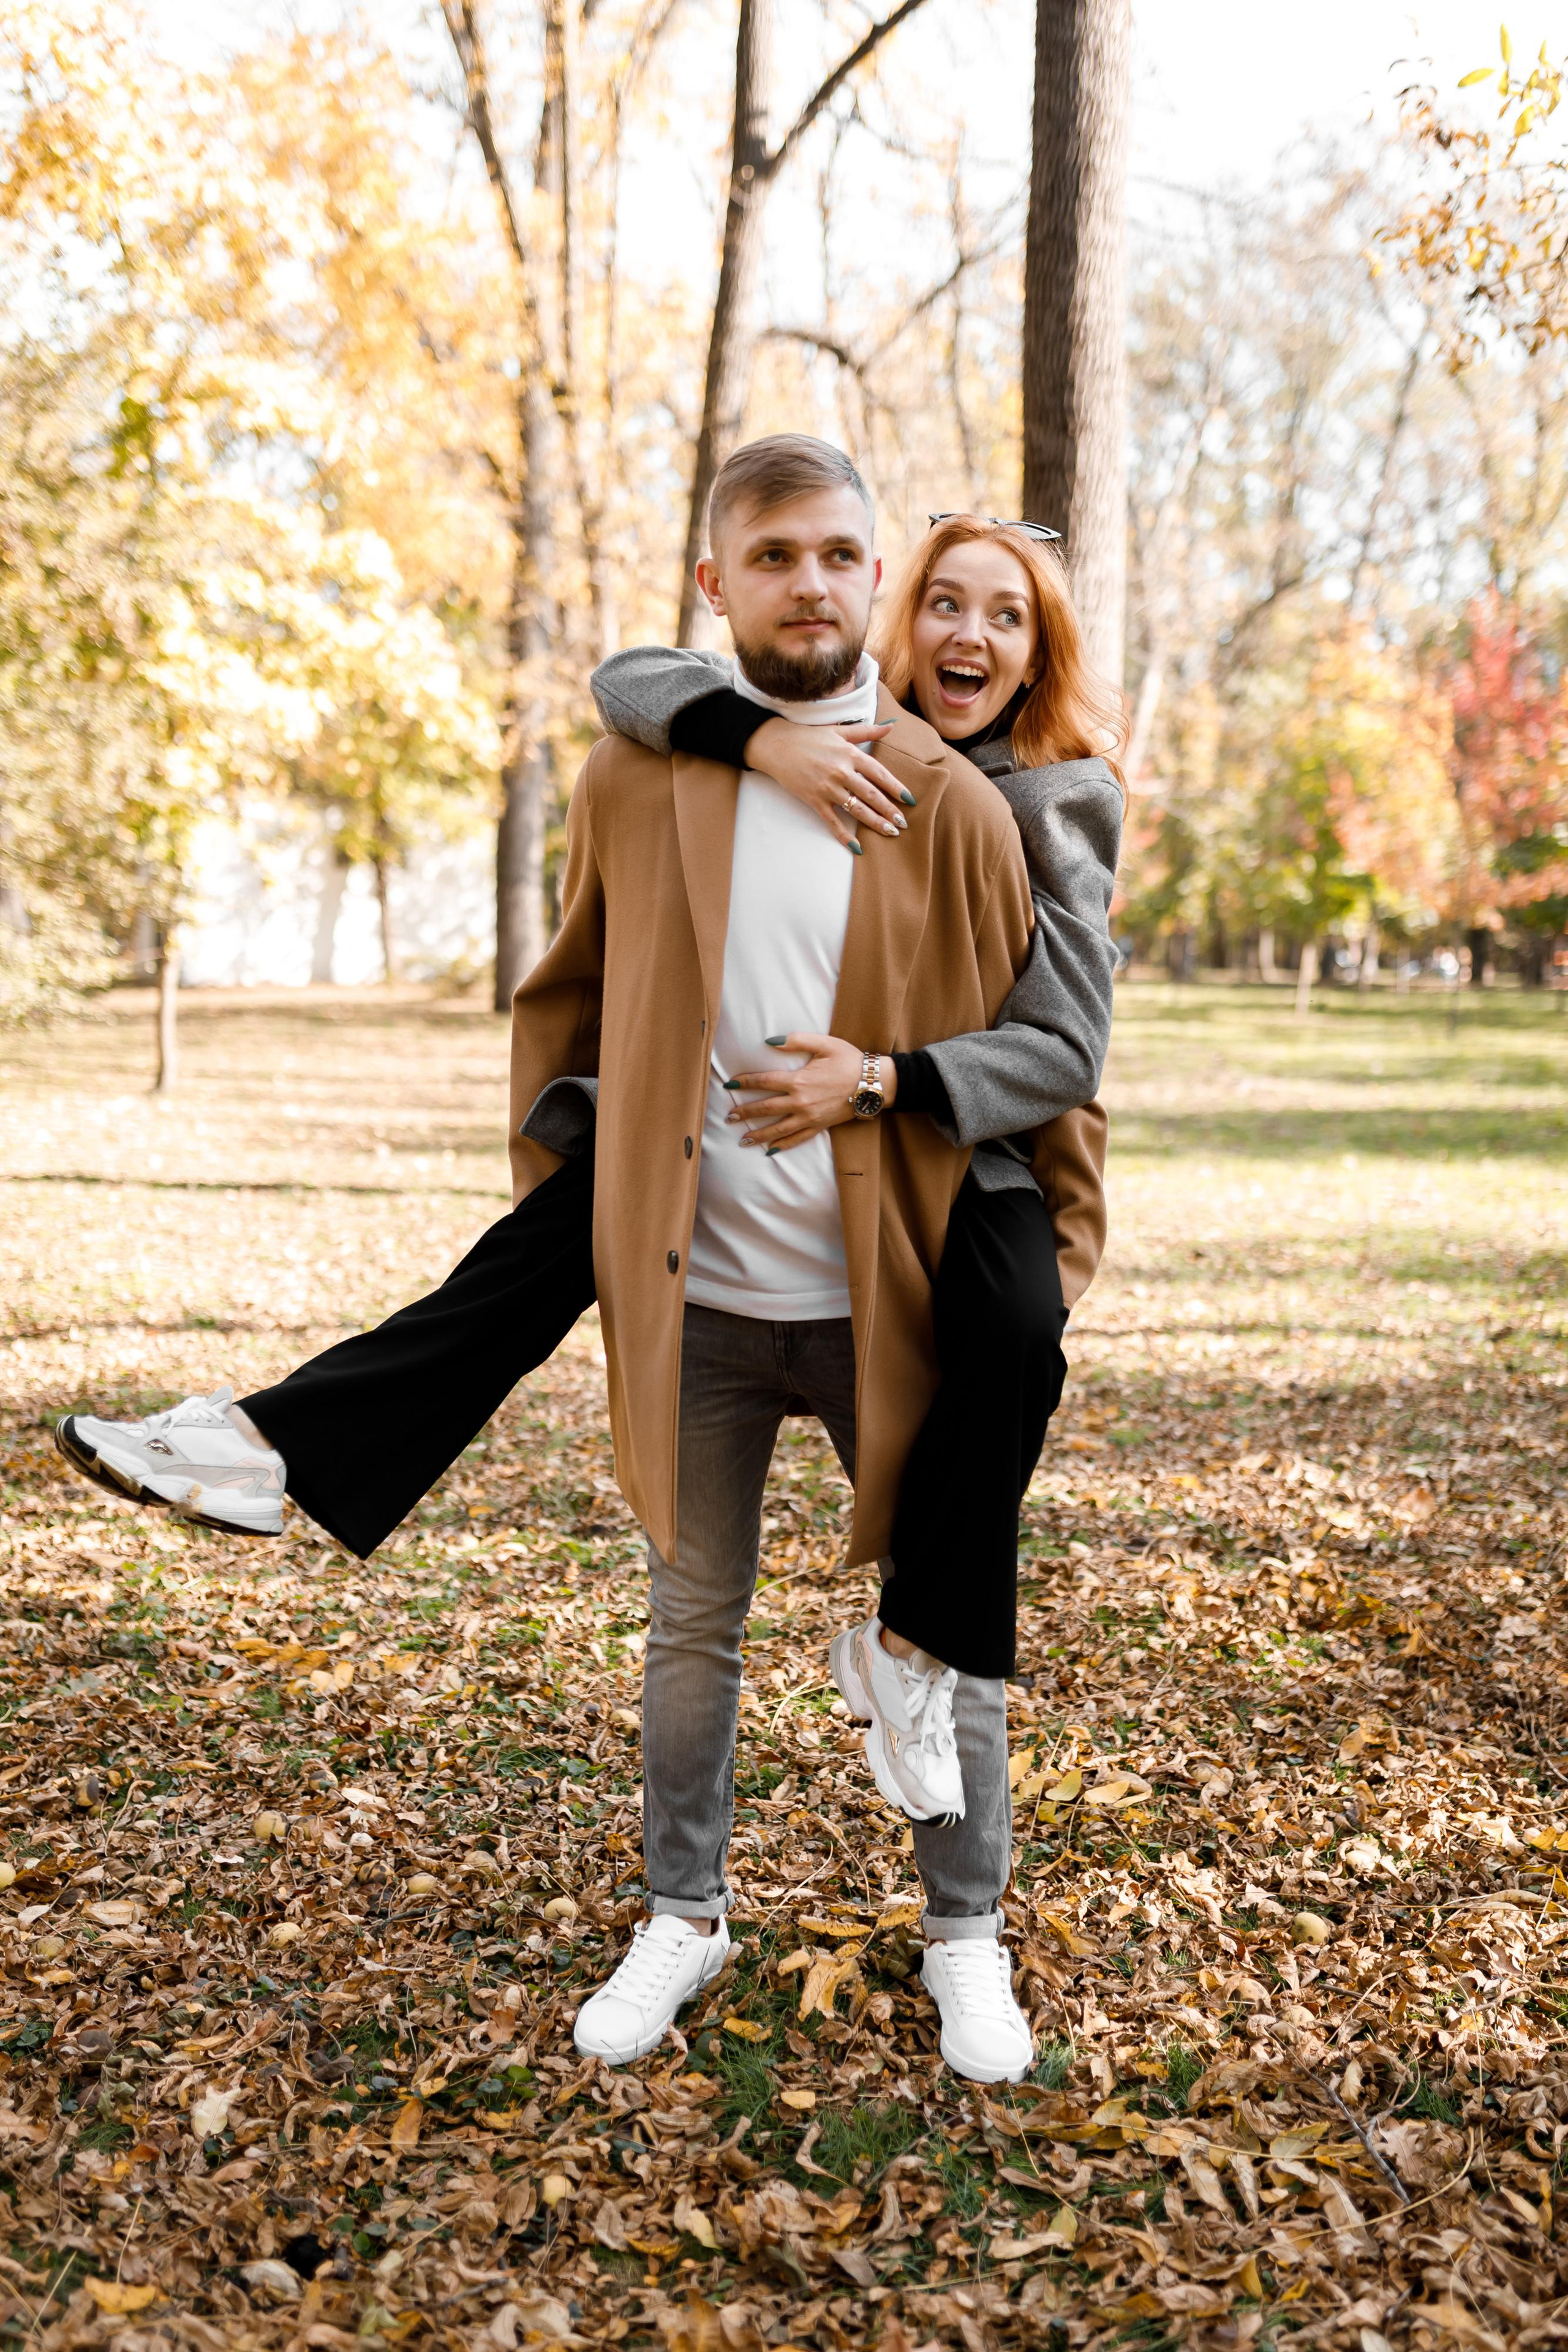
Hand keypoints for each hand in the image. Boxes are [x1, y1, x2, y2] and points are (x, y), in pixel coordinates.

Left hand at [726, 1036, 896, 1152]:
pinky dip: (783, 1146)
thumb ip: (796, 1040)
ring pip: (778, 1129)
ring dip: (759, 1135)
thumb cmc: (849, 1060)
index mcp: (799, 1080)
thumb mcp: (824, 1043)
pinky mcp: (820, 1127)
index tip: (729, 1086)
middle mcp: (801, 1102)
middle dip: (745, 1113)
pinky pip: (798, 1139)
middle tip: (728, 1117)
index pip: (764, 1082)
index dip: (745, 1083)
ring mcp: (810, 1118)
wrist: (874, 1083)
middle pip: (766, 1109)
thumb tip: (769, 1041)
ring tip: (742, 1140)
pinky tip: (770, 1151)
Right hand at [746, 716, 913, 847]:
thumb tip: (891, 725)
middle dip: (889, 810)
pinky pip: (833, 822)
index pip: (879, 774)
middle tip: (903, 823)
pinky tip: (857, 848)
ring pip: (857, 809)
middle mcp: (841, 772)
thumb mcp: (839, 731)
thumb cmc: (808, 736)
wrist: (776, 745)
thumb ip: (866, 731)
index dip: (896, 788)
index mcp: (850, 754)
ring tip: (890, 832)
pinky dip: (844, 836)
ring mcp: (827, 788)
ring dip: (875, 823)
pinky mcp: (814, 800)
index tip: (909, 800)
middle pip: (872, 795)